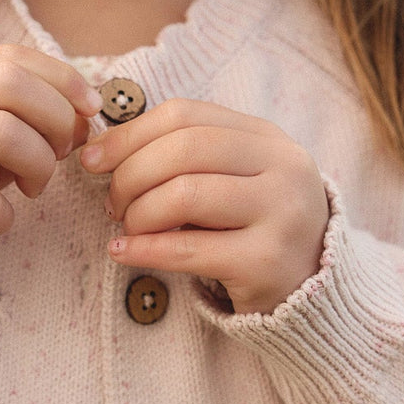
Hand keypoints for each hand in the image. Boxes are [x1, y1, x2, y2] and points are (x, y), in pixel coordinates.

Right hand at [0, 45, 101, 283]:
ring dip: (38, 165)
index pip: (10, 57)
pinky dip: (5, 216)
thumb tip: (82, 114)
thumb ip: (13, 114)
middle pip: (11, 84)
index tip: (90, 110)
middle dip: (55, 118)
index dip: (62, 78)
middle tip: (60, 153)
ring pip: (3, 133)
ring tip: (32, 186)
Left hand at [80, 99, 329, 314]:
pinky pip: (188, 250)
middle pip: (184, 150)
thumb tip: (103, 147)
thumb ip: (184, 155)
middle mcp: (283, 168)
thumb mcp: (233, 178)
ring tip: (127, 228)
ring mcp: (281, 214)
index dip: (129, 133)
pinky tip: (122, 252)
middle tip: (112, 203)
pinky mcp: (267, 263)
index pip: (185, 115)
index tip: (93, 159)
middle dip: (131, 175)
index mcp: (268, 138)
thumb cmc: (251, 227)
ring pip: (184, 195)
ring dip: (138, 213)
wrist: (310, 289)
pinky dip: (144, 249)